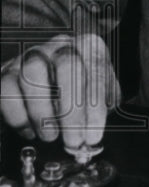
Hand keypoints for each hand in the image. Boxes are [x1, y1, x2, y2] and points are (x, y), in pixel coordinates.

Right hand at [0, 33, 119, 152]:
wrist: (48, 80)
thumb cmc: (77, 89)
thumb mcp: (97, 94)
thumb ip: (100, 108)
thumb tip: (92, 135)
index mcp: (88, 47)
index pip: (96, 68)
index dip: (95, 105)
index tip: (93, 135)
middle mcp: (60, 46)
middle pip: (67, 65)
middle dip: (71, 110)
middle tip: (72, 140)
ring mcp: (30, 55)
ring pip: (33, 73)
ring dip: (43, 112)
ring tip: (51, 136)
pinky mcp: (6, 71)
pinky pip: (6, 89)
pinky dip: (18, 115)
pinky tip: (30, 130)